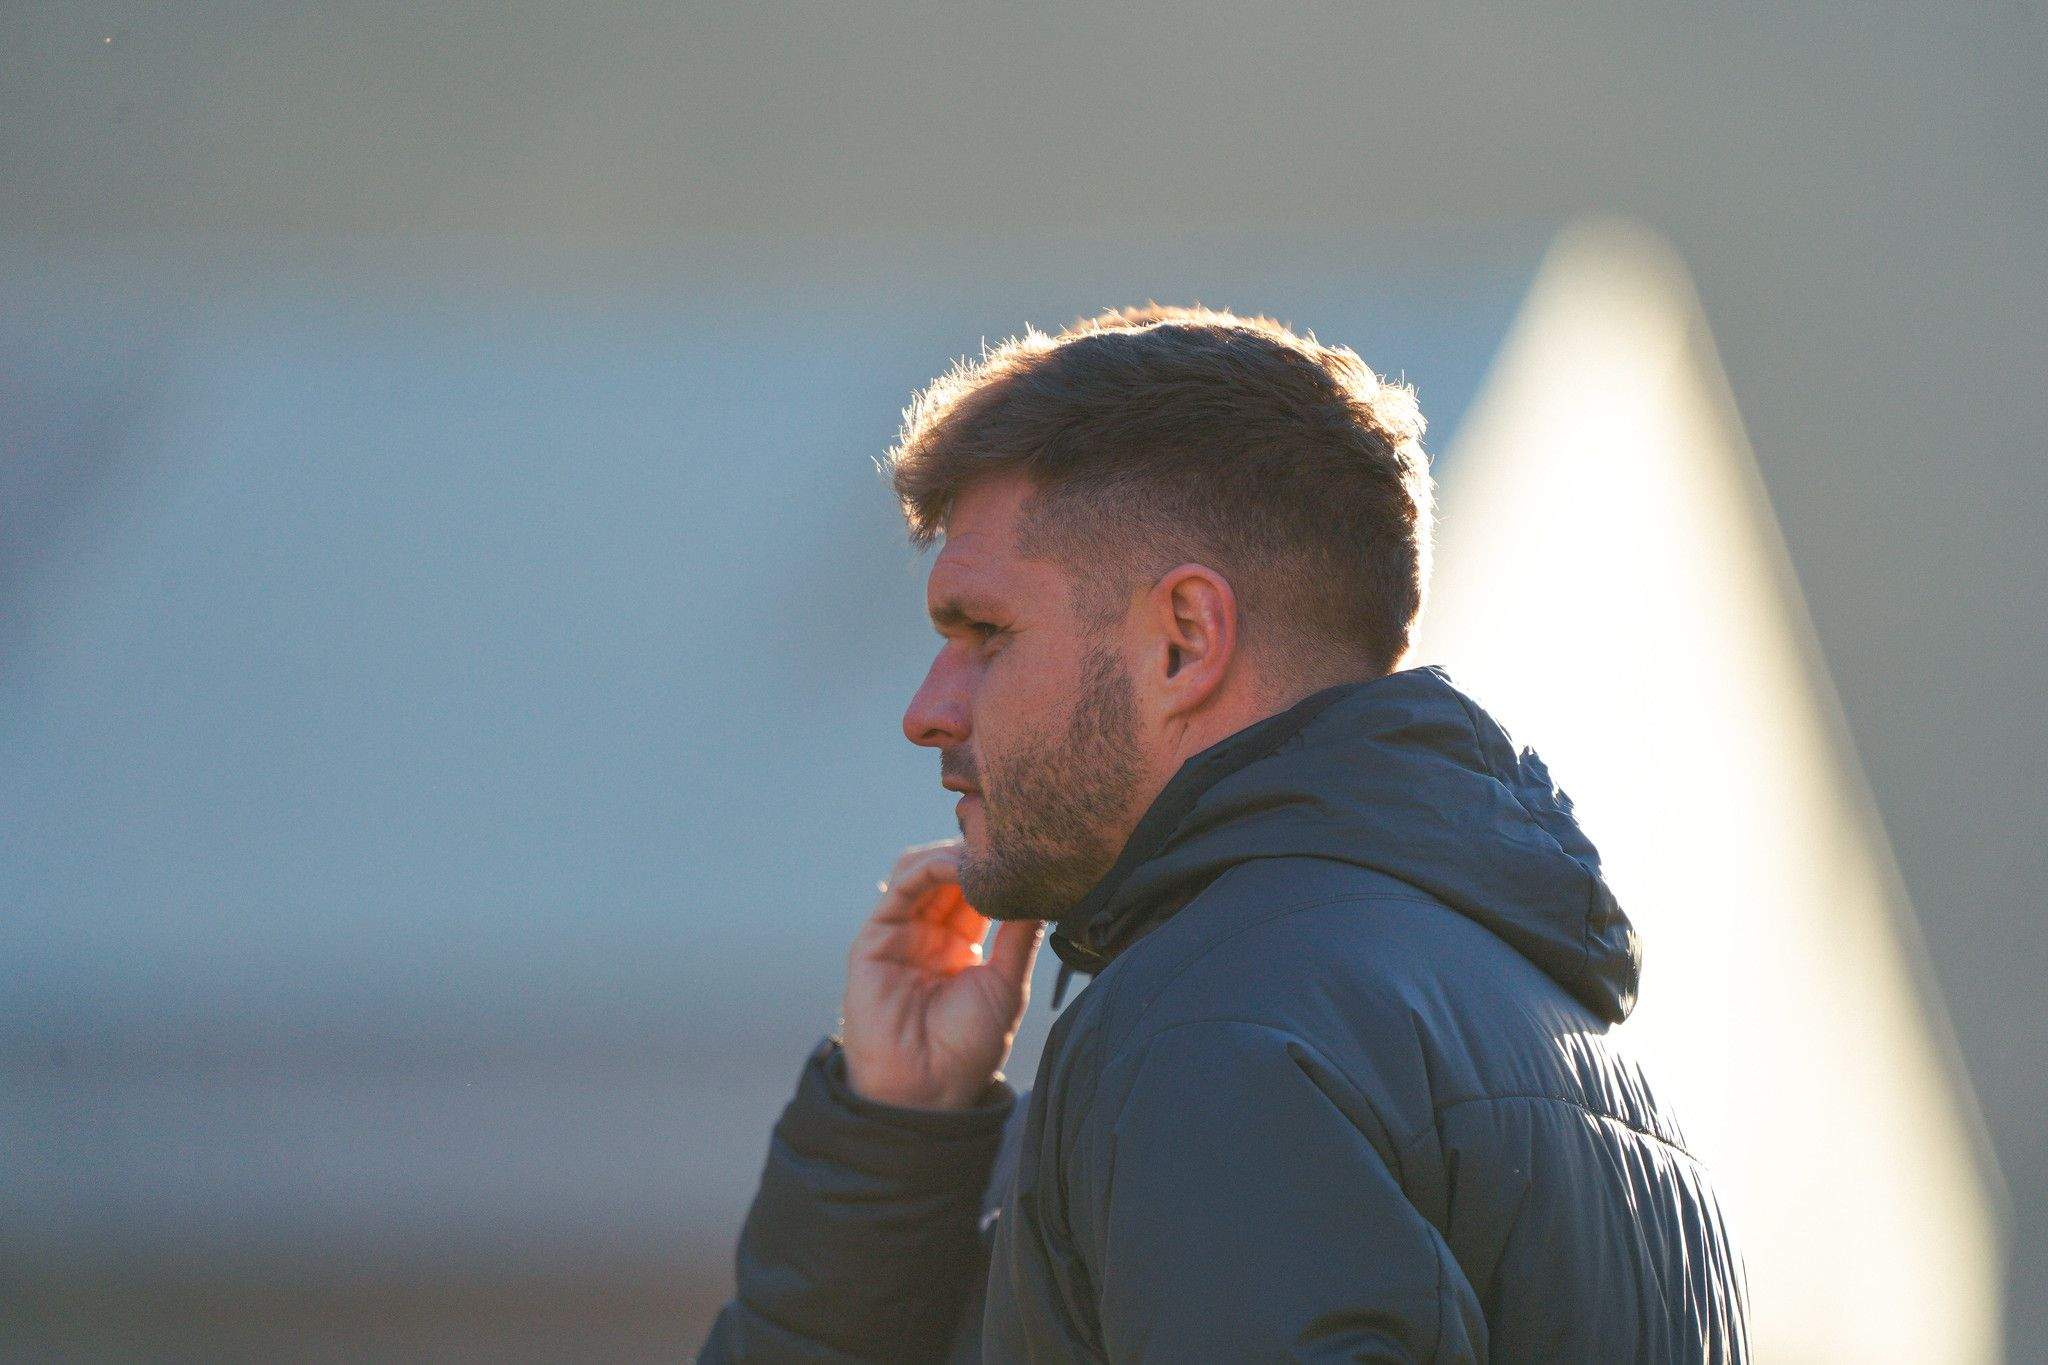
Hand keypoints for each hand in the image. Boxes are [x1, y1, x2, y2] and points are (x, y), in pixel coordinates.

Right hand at [841, 840, 1045, 1109]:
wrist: (926, 1090)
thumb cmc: (968, 1048)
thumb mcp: (1007, 984)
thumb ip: (1020, 935)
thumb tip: (1045, 890)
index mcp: (960, 945)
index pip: (976, 890)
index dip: (994, 868)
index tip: (1024, 847)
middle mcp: (928, 934)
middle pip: (948, 873)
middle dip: (974, 853)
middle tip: (1004, 837)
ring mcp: (900, 933)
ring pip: (922, 871)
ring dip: (952, 854)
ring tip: (983, 854)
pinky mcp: (875, 938)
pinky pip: (900, 889)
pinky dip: (928, 867)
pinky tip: (958, 865)